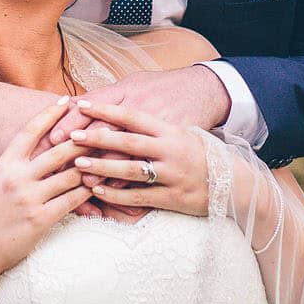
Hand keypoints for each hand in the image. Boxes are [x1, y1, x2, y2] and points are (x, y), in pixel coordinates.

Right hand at [0, 97, 93, 277]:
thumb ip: (16, 163)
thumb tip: (41, 145)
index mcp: (4, 164)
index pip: (30, 130)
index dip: (50, 113)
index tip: (67, 100)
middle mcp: (17, 177)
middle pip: (59, 150)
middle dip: (84, 138)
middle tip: (104, 126)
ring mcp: (29, 198)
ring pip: (71, 175)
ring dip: (93, 166)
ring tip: (110, 155)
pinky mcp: (40, 219)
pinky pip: (72, 200)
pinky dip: (89, 192)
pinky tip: (100, 185)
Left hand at [42, 65, 230, 216]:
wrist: (232, 181)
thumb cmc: (195, 149)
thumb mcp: (177, 125)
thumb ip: (146, 119)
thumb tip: (110, 107)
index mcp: (169, 128)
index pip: (132, 116)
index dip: (106, 110)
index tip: (81, 105)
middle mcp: (171, 150)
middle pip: (129, 142)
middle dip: (98, 139)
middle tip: (71, 137)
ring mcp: (172, 174)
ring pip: (131, 171)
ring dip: (102, 168)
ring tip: (77, 165)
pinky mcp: (173, 198)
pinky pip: (139, 197)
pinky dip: (116, 195)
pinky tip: (97, 191)